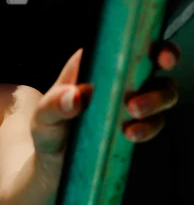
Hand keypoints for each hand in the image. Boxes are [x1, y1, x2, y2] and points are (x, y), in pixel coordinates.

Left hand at [31, 40, 180, 159]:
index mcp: (96, 62)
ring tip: (132, 119)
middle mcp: (119, 75)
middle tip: (136, 99)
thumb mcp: (43, 117)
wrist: (53, 163)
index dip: (149, 41)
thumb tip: (73, 97)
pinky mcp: (137, 123)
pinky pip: (155, 121)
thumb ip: (53, 105)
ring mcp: (131, 99)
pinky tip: (131, 134)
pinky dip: (148, 127)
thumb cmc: (48, 130)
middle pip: (155, 61)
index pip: (126, 40)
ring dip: (155, 102)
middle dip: (160, 73)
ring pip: (162, 91)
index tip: (157, 54)